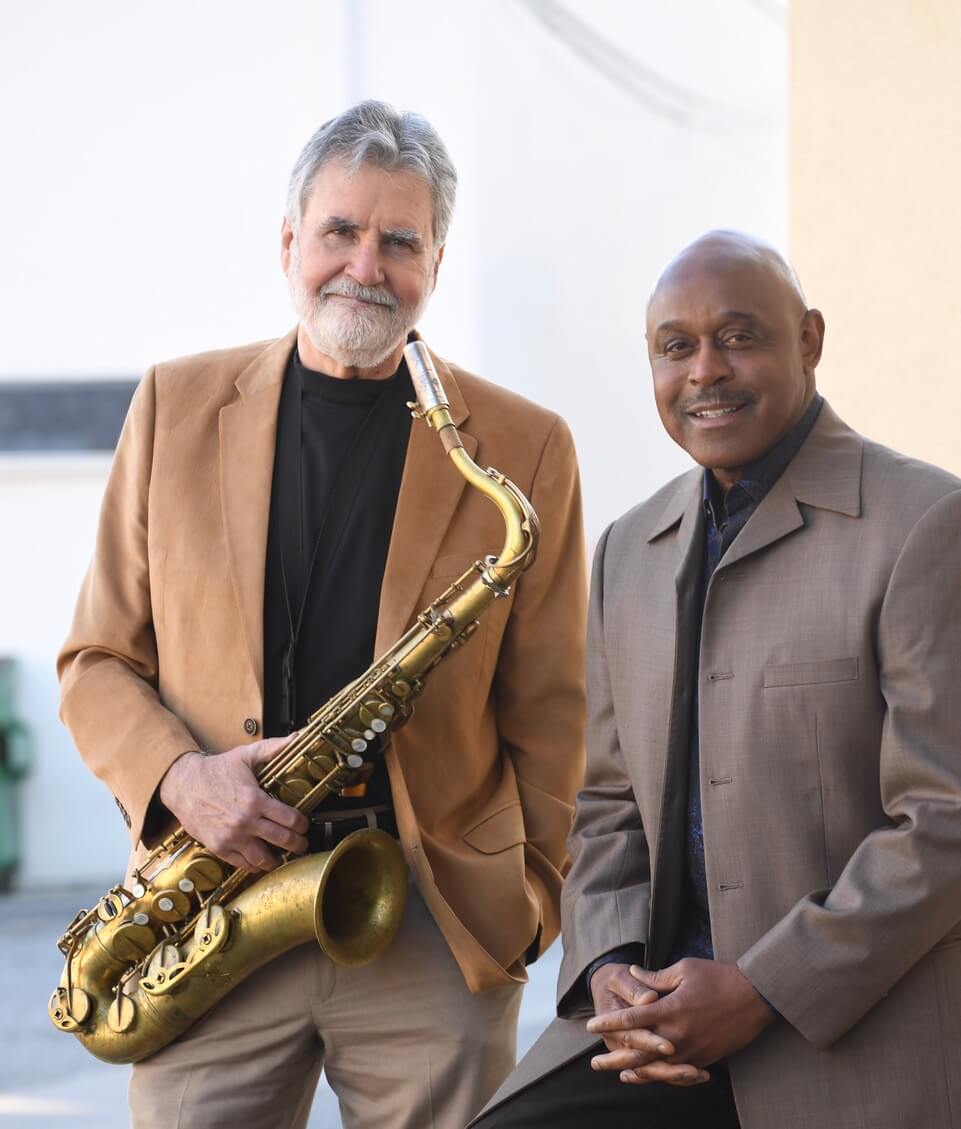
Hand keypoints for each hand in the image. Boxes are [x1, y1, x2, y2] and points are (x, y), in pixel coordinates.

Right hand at [159, 737, 309, 871]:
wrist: (183, 784)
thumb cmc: (215, 770)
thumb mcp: (245, 755)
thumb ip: (273, 748)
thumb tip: (296, 738)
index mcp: (255, 800)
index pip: (290, 819)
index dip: (302, 824)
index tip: (305, 825)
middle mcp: (245, 821)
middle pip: (282, 840)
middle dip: (298, 844)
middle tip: (303, 843)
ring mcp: (231, 837)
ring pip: (263, 859)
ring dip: (277, 859)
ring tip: (283, 856)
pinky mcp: (218, 847)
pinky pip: (242, 864)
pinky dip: (254, 865)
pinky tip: (261, 860)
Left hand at [587, 958, 772, 1071]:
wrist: (755, 997)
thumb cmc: (719, 978)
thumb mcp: (684, 969)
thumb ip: (656, 978)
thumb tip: (633, 973)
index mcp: (670, 1010)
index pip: (631, 1020)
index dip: (609, 1024)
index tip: (590, 1027)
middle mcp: (677, 1035)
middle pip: (639, 1053)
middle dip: (614, 1058)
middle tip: (595, 1063)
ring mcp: (691, 1050)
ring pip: (657, 1068)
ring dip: (635, 1072)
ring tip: (617, 1073)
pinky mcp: (704, 1058)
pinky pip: (677, 1072)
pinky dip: (660, 1076)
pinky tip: (650, 1077)